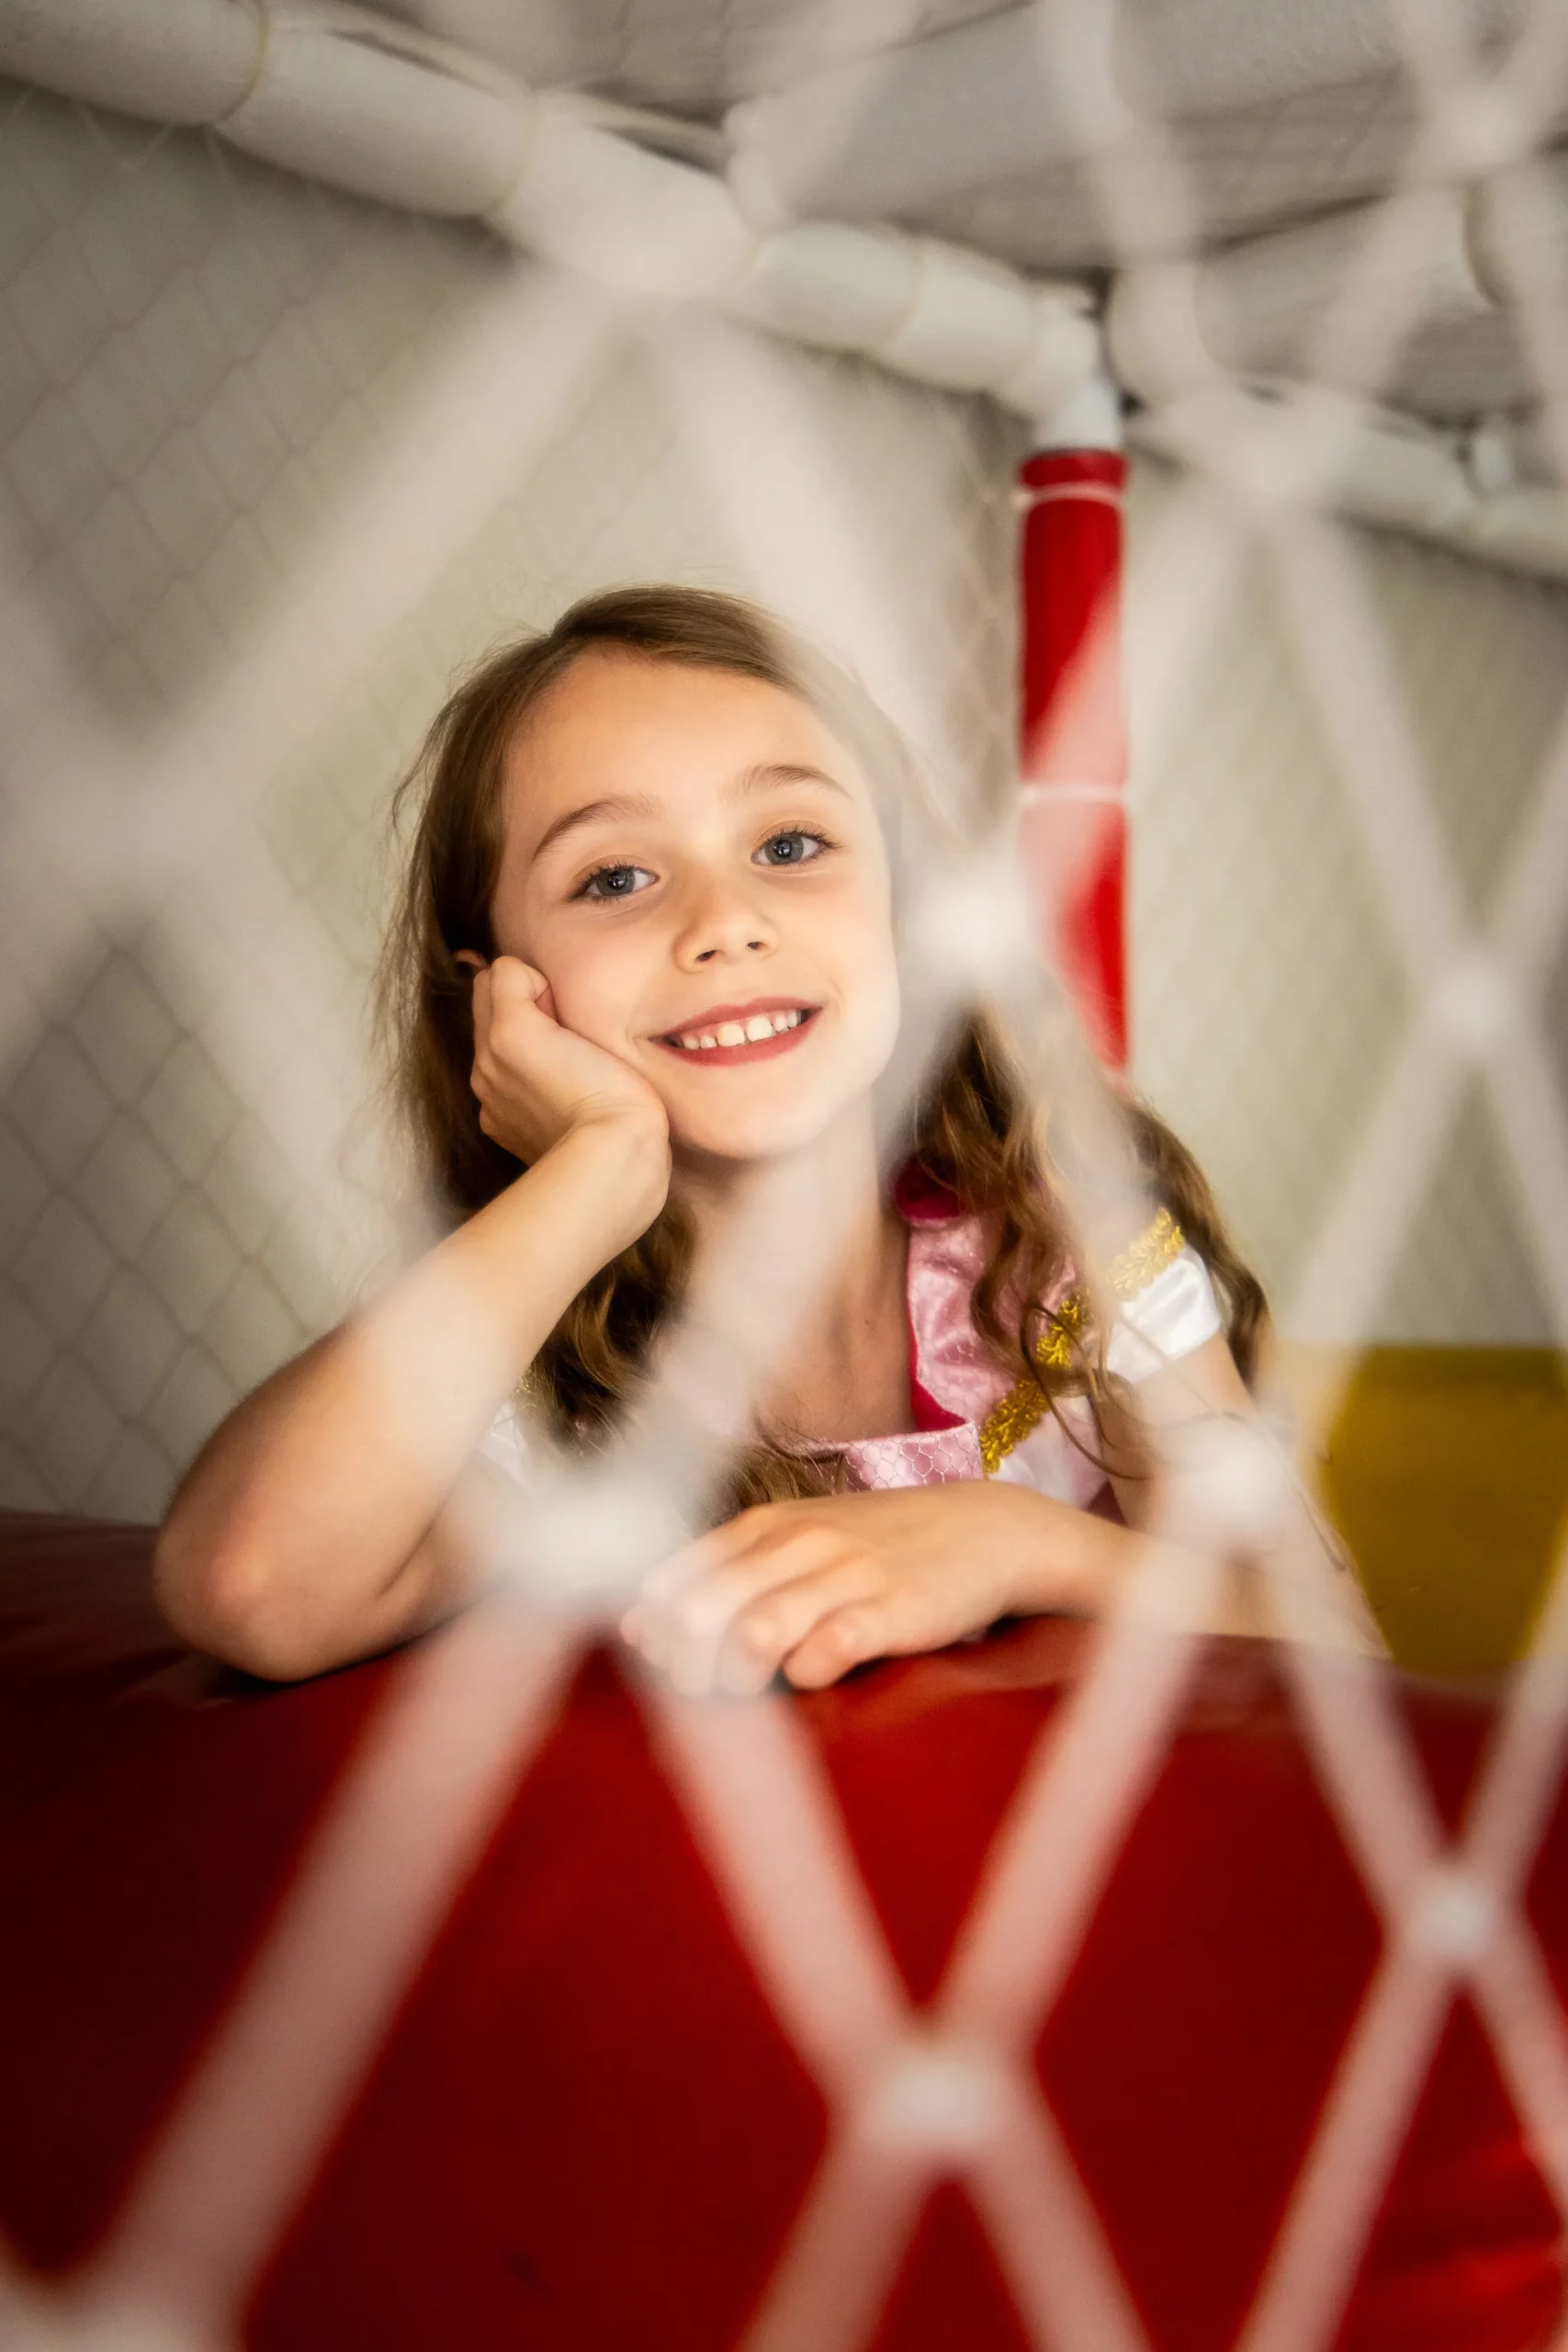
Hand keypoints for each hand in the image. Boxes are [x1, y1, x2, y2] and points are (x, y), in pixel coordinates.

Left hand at [466, 954, 668, 1168]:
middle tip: (569, 1035)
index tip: (562, 1009)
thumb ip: (512, 988)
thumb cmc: (595, 1093)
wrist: (613, 1166)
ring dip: (535, 1048)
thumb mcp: (531, 1027)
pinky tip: (567, 1097)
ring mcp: (503, 1109)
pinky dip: (539, 1087)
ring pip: (512, 1051)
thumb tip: (520, 984)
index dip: (536, 983)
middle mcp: (487, 1074)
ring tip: (574, 1066)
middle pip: (498, 1010)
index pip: (500, 977)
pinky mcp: (522, 1137)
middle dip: (529, 1010)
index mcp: (493, 1042)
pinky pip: (524, 1092)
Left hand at [619, 1482, 1110, 1696]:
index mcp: (765, 1526)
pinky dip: (808, 1673)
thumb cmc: (879, 1543)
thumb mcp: (798, 1537)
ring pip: (756, 1631)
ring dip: (740, 1677)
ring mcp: (848, 1575)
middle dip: (688, 1668)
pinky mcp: (896, 1610)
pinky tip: (814, 1674)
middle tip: (709, 1692)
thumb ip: (725, 1572)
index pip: (674, 1582)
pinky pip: (831, 1649)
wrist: (986, 1529)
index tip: (671, 1665)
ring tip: (756, 1689)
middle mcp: (799, 1544)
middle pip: (701, 1612)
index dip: (658, 1635)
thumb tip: (642, 1618)